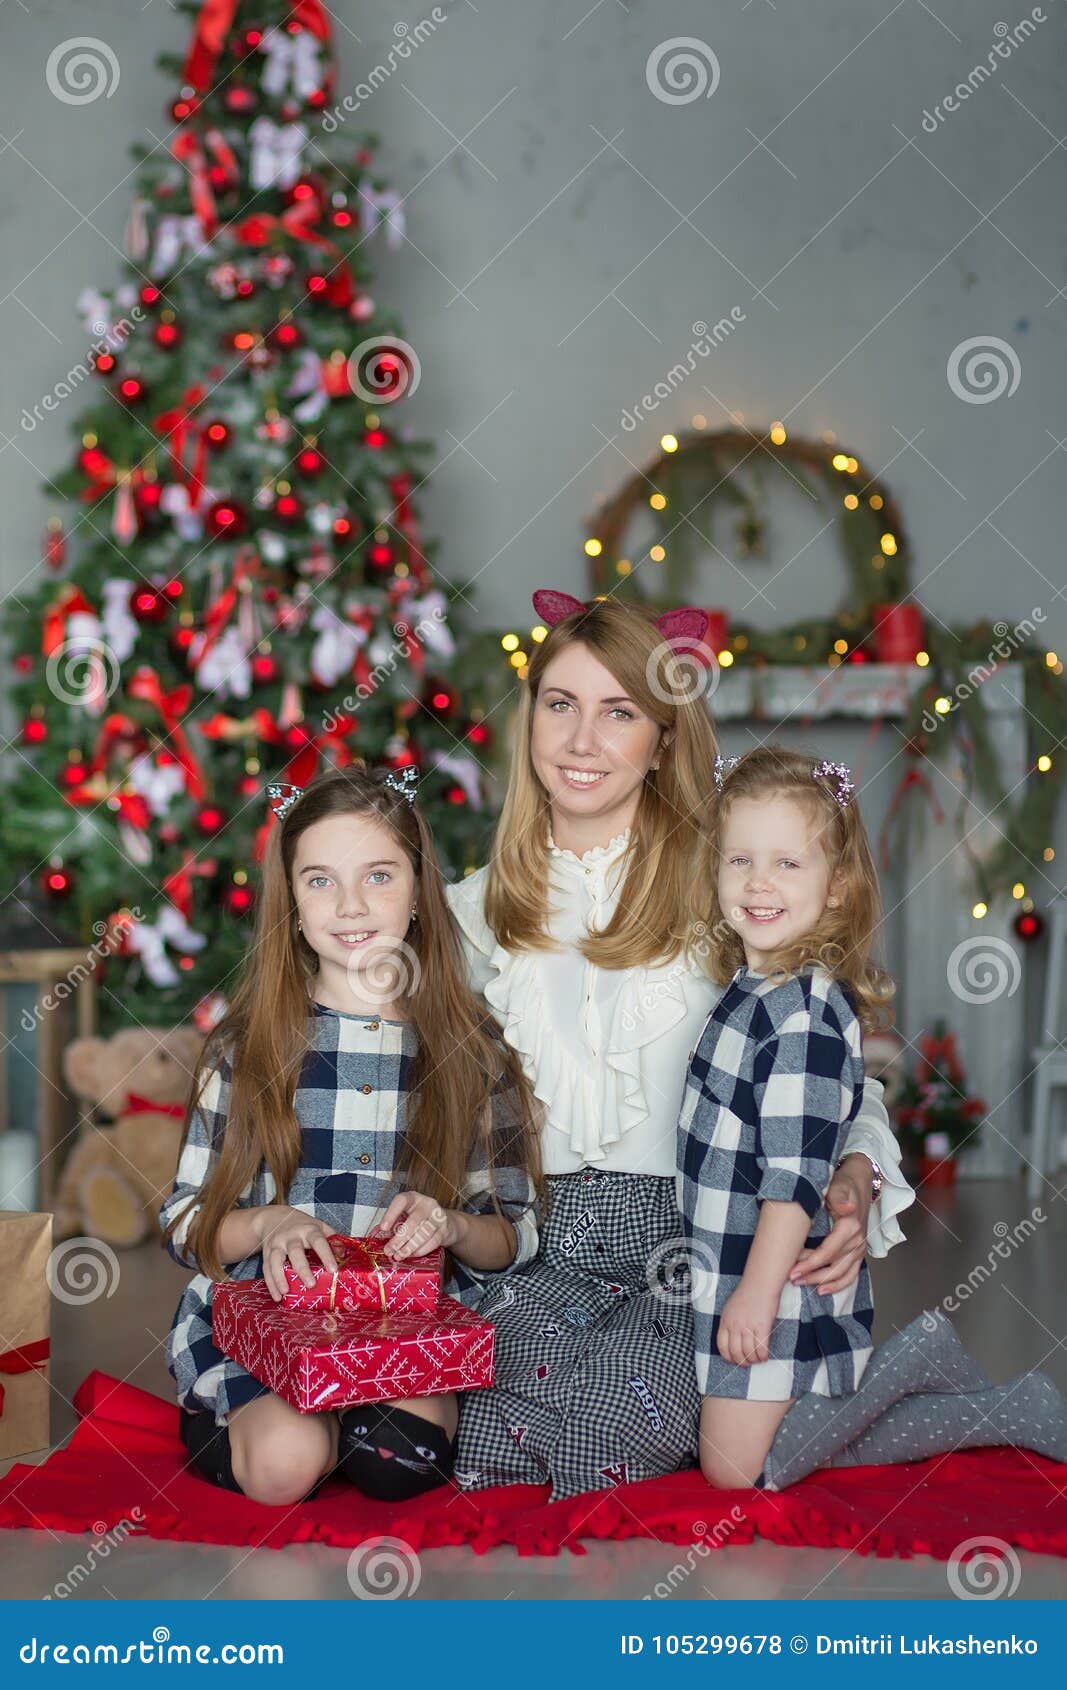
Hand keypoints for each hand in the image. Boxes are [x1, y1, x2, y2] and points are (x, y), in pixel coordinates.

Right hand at [255, 1206, 338, 1300]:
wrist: (274, 1217)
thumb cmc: (302, 1225)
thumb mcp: (319, 1226)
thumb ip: (332, 1239)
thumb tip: (344, 1256)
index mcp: (308, 1229)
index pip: (318, 1241)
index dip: (326, 1255)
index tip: (333, 1269)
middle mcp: (291, 1236)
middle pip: (295, 1251)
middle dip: (302, 1268)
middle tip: (311, 1284)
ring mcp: (277, 1245)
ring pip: (275, 1261)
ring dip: (280, 1277)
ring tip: (286, 1292)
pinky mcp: (266, 1253)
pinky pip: (266, 1269)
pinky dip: (271, 1284)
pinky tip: (277, 1297)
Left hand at [379, 1191, 462, 1258]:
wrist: (445, 1223)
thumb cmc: (419, 1220)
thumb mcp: (406, 1216)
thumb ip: (394, 1224)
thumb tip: (378, 1238)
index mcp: (413, 1198)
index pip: (401, 1200)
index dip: (391, 1214)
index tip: (383, 1228)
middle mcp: (427, 1204)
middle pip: (413, 1221)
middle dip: (399, 1239)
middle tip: (389, 1250)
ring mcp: (438, 1216)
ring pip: (423, 1233)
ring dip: (409, 1247)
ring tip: (398, 1255)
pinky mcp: (445, 1229)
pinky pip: (432, 1242)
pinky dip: (420, 1250)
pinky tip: (411, 1255)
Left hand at [716, 1281, 778, 1366]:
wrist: (761, 1282)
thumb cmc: (748, 1293)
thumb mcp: (731, 1307)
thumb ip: (730, 1322)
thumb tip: (734, 1340)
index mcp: (725, 1320)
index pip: (722, 1346)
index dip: (728, 1357)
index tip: (733, 1360)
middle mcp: (735, 1325)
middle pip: (735, 1352)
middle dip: (742, 1362)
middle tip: (748, 1363)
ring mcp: (748, 1326)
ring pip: (748, 1353)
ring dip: (754, 1360)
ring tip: (758, 1359)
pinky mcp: (762, 1327)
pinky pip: (761, 1348)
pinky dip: (763, 1356)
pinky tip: (765, 1356)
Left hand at [788, 1155, 871, 1295]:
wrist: (859, 1183)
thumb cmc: (843, 1185)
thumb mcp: (837, 1186)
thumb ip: (839, 1198)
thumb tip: (846, 1208)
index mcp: (850, 1226)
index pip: (828, 1252)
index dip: (810, 1264)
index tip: (793, 1271)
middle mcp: (857, 1240)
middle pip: (834, 1266)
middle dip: (812, 1275)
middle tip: (792, 1278)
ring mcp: (860, 1248)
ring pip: (842, 1273)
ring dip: (822, 1282)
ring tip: (803, 1284)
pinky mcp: (859, 1253)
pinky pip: (851, 1274)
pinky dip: (839, 1285)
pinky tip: (823, 1290)